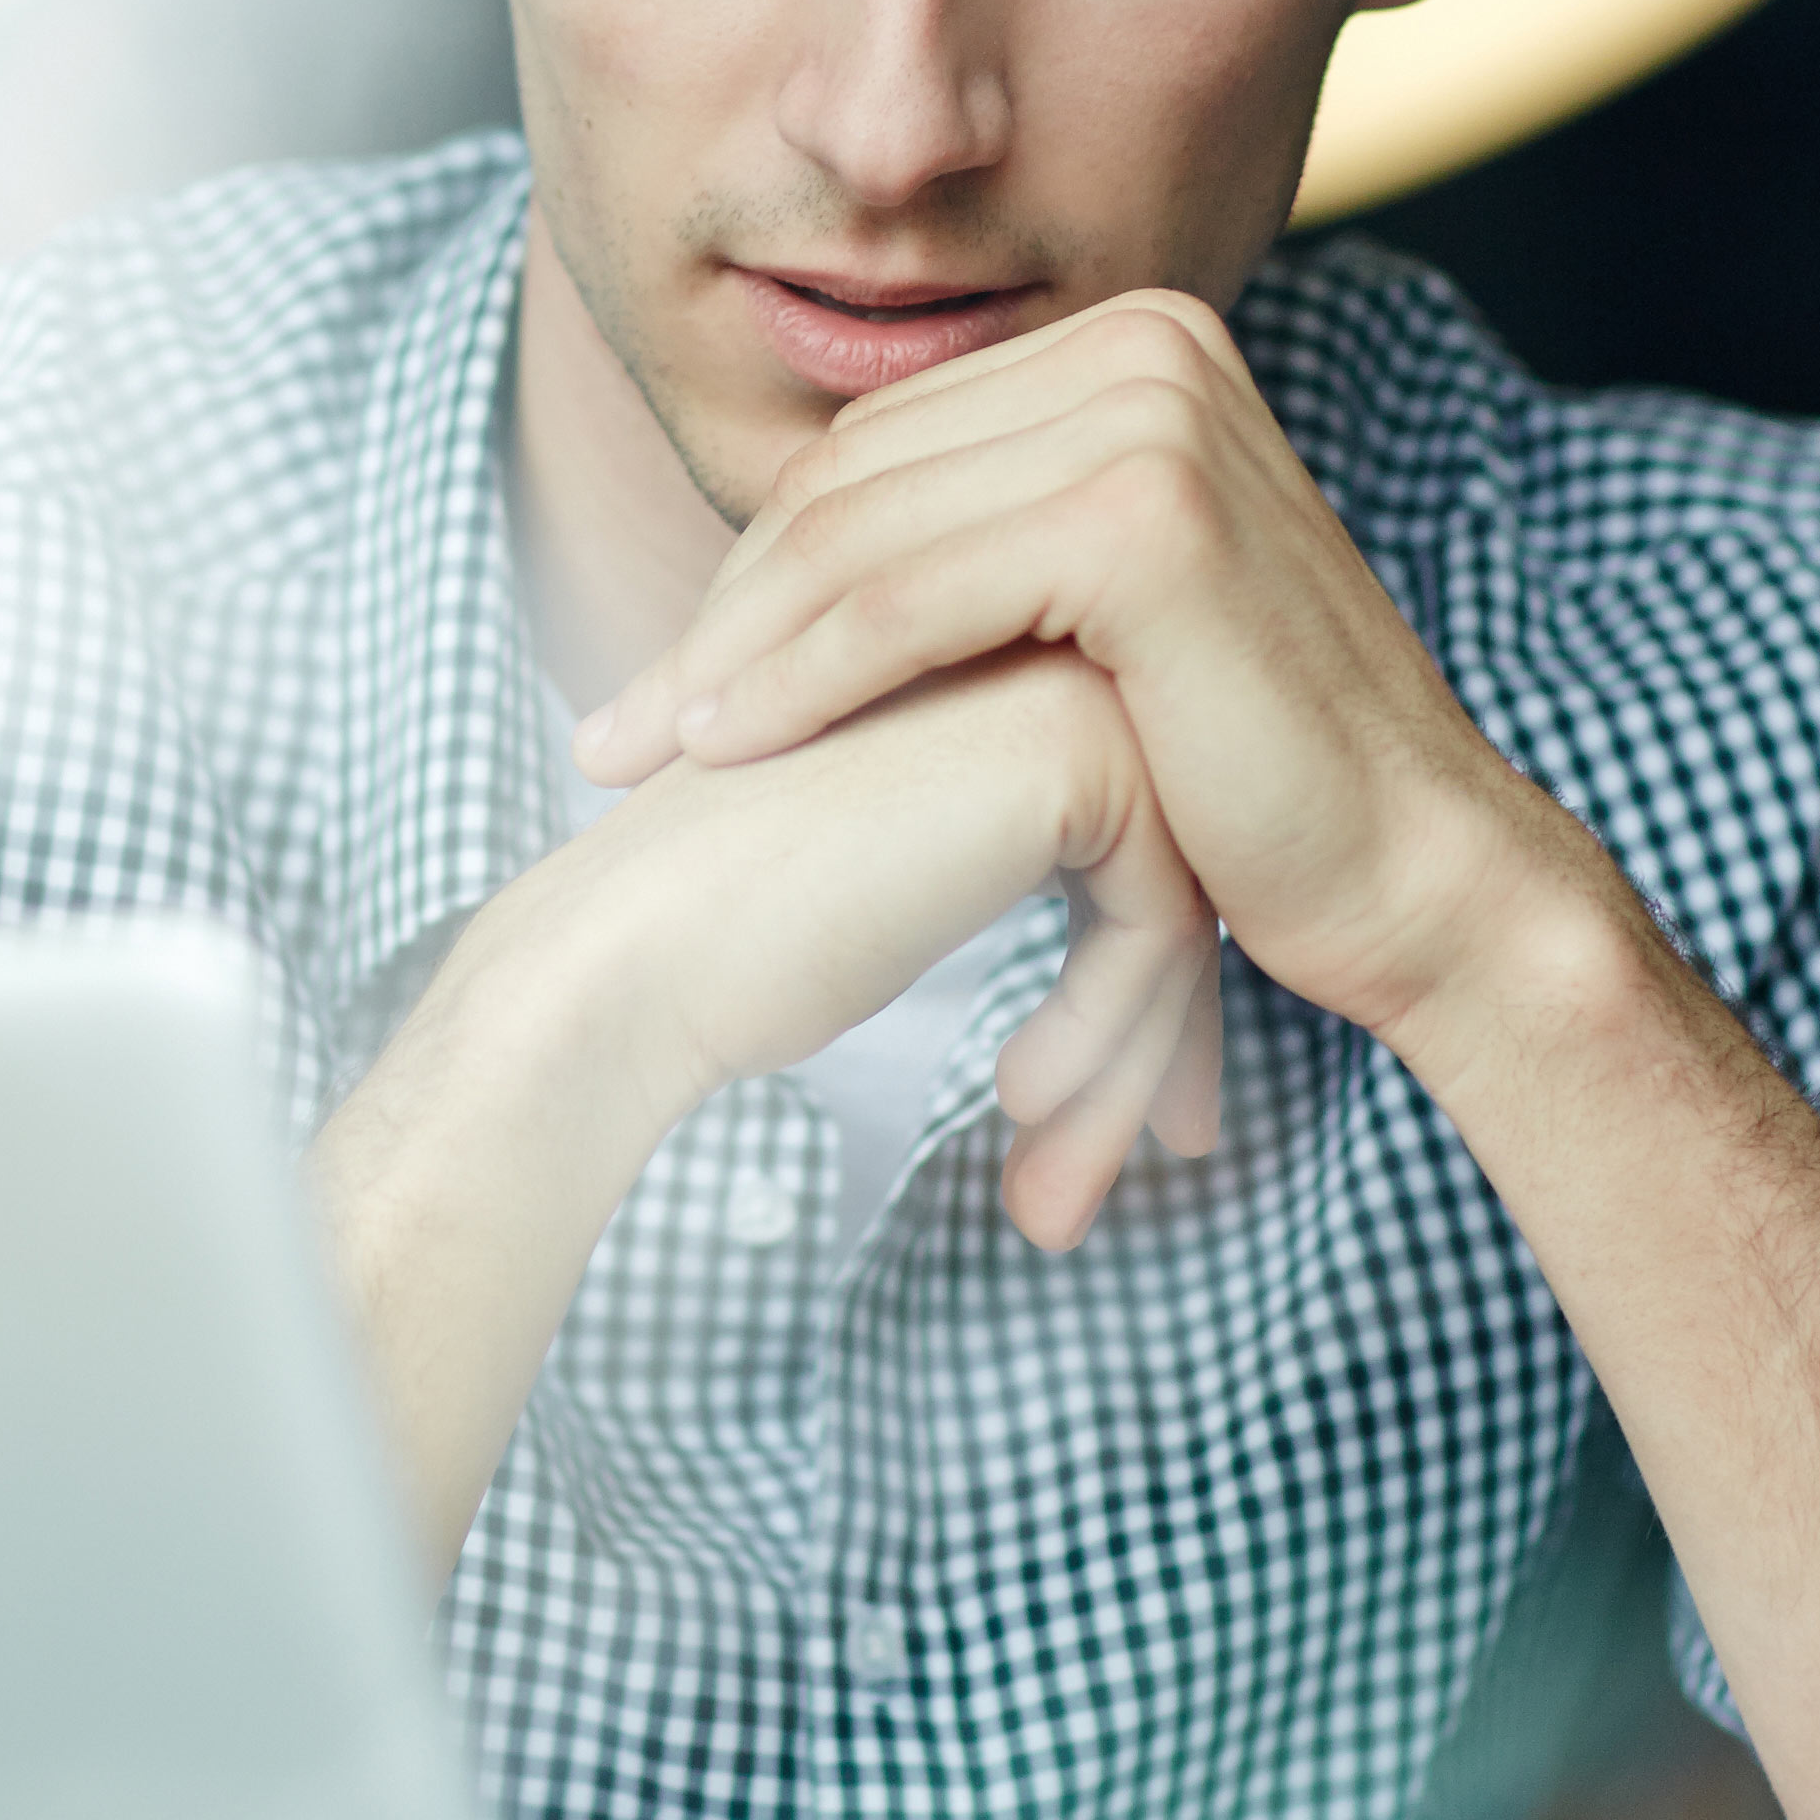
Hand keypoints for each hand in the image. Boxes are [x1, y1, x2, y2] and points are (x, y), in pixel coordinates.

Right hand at [515, 643, 1223, 1250]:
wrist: (631, 950)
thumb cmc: (732, 934)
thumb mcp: (904, 872)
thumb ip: (1013, 855)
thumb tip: (1163, 995)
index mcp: (991, 645)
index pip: (1132, 821)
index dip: (1141, 977)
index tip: (1145, 1108)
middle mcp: (1037, 631)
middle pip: (1178, 851)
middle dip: (1162, 1023)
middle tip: (1164, 1150)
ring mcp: (1060, 670)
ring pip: (1188, 887)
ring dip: (1137, 1051)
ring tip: (1064, 1188)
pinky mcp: (1074, 747)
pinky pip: (1167, 917)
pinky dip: (1112, 1032)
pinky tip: (1024, 1104)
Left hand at [574, 289, 1568, 1044]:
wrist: (1413, 872)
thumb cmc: (1249, 777)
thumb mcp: (1094, 624)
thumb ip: (979, 549)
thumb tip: (790, 548)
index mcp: (1137, 342)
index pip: (878, 444)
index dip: (754, 569)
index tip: (664, 685)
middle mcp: (1151, 344)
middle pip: (853, 477)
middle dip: (720, 610)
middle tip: (614, 731)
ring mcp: (1155, 416)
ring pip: (859, 534)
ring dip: (728, 651)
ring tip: (642, 752)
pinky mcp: (1144, 517)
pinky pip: (905, 596)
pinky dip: (798, 676)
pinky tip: (723, 749)